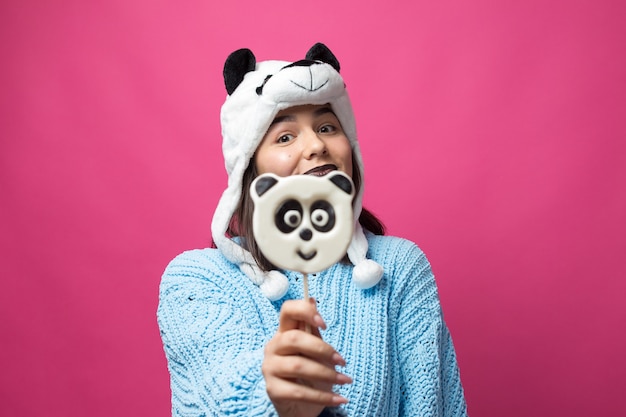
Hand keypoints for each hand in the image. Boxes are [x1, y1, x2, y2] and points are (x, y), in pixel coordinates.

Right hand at [262, 298, 350, 416]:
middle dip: (322, 349)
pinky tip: (340, 399)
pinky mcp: (272, 391)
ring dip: (327, 374)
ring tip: (345, 380)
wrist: (300, 407)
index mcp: (284, 332)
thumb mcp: (315, 351)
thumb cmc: (310, 375)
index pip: (287, 311)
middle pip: (293, 338)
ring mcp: (269, 368)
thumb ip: (313, 329)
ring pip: (298, 366)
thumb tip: (312, 299)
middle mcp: (273, 347)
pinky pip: (299, 392)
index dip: (305, 311)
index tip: (324, 324)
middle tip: (342, 361)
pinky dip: (323, 397)